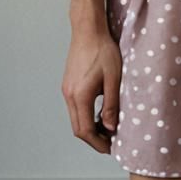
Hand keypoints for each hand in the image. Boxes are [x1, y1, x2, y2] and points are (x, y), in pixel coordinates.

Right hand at [61, 29, 121, 152]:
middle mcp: (69, 96)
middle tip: (109, 143)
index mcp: (80, 96)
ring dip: (89, 127)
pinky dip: (86, 116)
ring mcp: (67, 90)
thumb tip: (111, 127)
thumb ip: (112, 104)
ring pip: (76, 118)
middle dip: (93, 139)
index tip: (110, 148)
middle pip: (78, 128)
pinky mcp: (68, 85)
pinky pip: (75, 107)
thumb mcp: (114, 78)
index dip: (97, 143)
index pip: (85, 130)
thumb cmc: (103, 50)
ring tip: (107, 129)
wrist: (88, 31)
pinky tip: (100, 112)